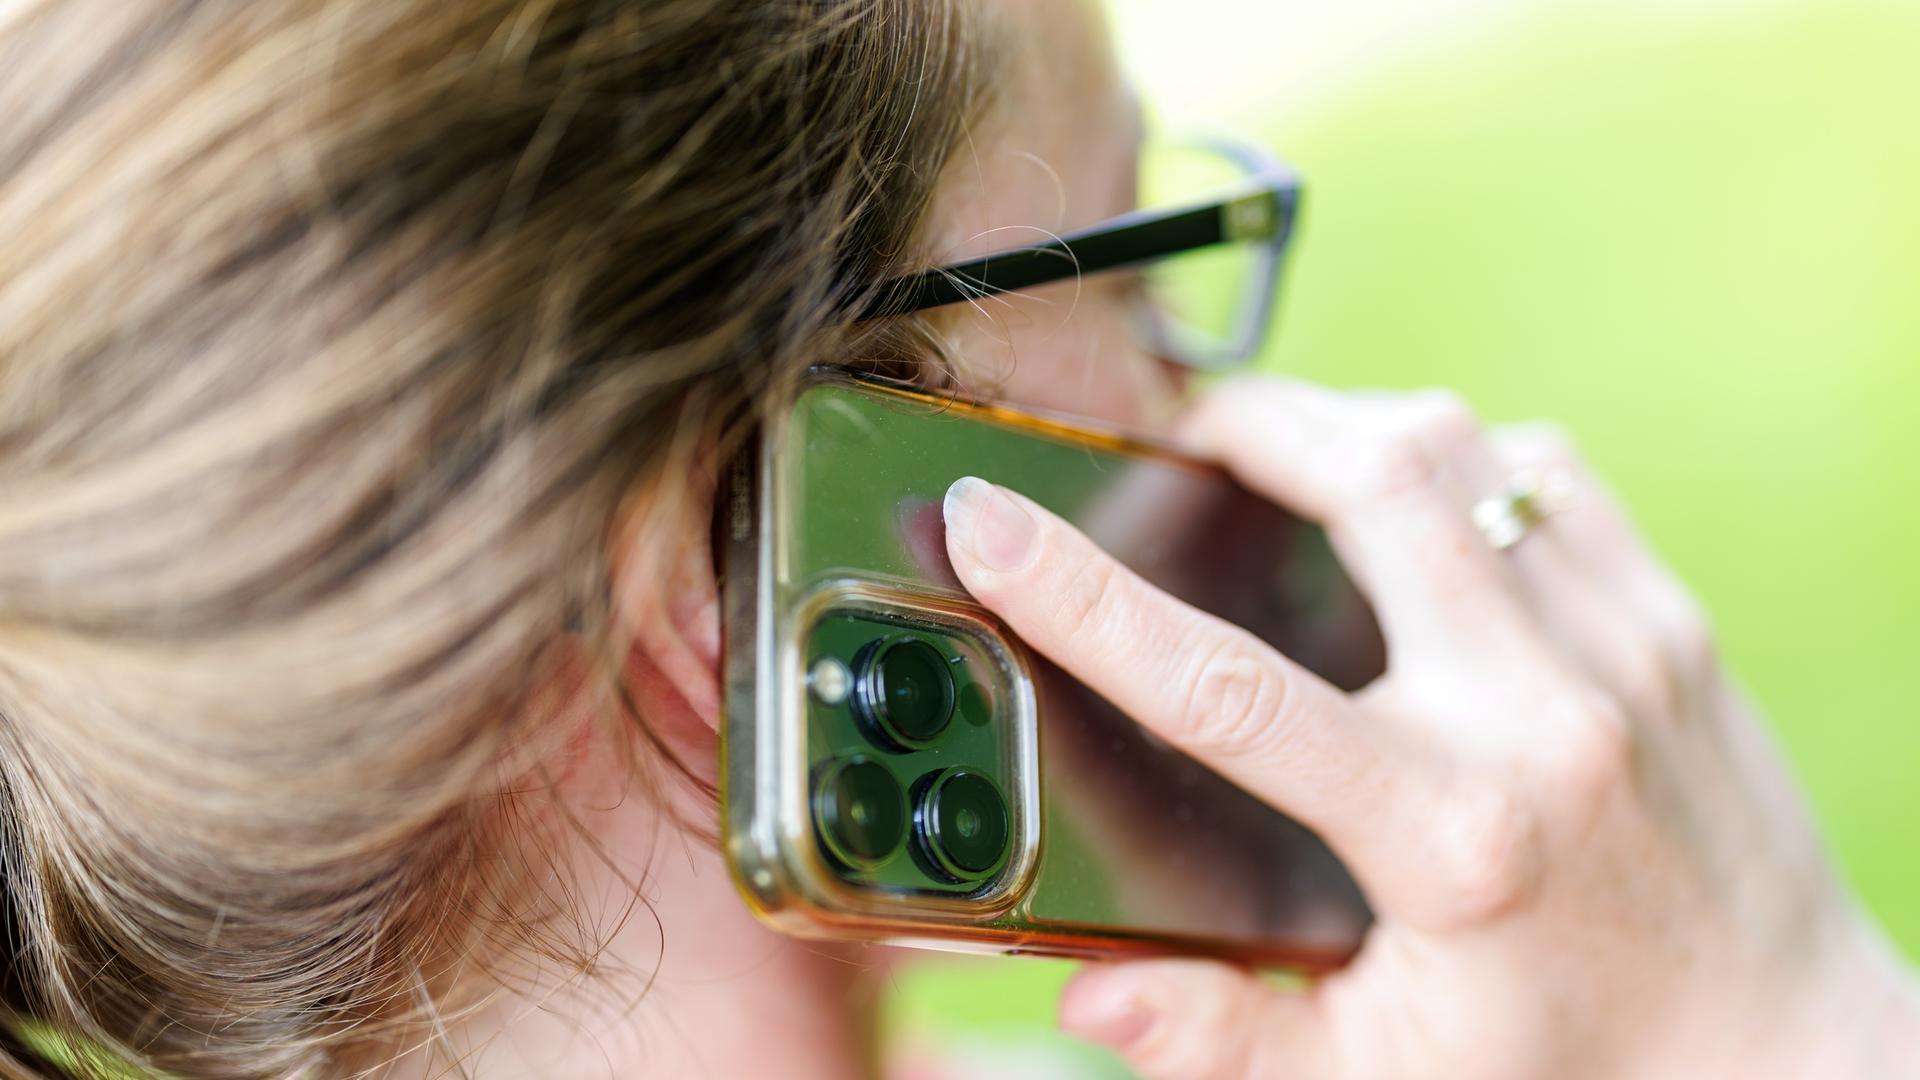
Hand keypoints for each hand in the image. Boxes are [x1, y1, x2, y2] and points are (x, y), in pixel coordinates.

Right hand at [940, 377, 1919, 1079]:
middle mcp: (1542, 716)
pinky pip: (1544, 469)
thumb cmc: (1567, 1062)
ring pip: (1461, 445)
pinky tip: (1413, 509)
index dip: (1084, 597)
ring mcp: (1622, 646)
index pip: (1226, 687)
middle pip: (1373, 478)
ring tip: (1280, 461)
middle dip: (1246, 424)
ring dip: (1348, 426)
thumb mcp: (1374, 1079)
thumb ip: (1218, 1040)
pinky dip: (1455, 459)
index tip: (991, 524)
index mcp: (1447, 837)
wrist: (1777, 1049)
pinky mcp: (1669, 617)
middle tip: (1173, 440)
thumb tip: (1088, 989)